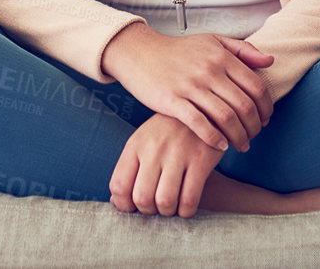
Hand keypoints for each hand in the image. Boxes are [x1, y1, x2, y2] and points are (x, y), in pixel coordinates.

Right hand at [99, 22, 274, 152]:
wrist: (140, 52)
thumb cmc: (178, 50)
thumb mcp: (212, 41)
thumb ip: (242, 49)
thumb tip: (270, 60)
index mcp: (221, 56)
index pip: (256, 87)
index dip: (266, 107)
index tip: (265, 119)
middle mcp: (209, 70)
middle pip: (244, 106)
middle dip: (255, 127)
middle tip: (254, 136)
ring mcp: (190, 86)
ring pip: (226, 118)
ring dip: (239, 137)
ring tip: (241, 146)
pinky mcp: (172, 101)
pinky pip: (200, 124)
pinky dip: (215, 138)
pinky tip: (221, 145)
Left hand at [110, 112, 226, 217]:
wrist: (203, 108)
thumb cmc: (168, 132)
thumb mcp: (144, 141)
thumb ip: (129, 169)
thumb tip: (117, 201)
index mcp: (136, 144)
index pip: (119, 185)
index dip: (124, 205)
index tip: (134, 208)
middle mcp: (154, 149)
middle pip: (142, 197)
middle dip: (148, 211)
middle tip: (156, 207)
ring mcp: (178, 154)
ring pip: (165, 201)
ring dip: (168, 212)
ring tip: (172, 207)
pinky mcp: (201, 160)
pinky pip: (189, 199)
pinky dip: (186, 211)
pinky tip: (186, 207)